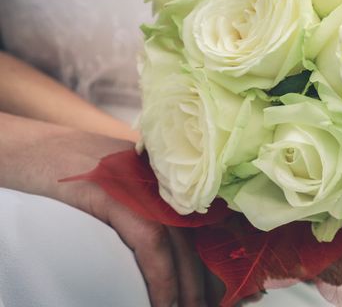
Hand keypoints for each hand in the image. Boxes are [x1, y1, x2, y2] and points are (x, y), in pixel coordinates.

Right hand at [0, 113, 207, 306]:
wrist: (30, 147)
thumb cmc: (70, 169)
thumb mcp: (119, 180)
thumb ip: (145, 201)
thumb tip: (166, 244)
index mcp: (163, 176)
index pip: (200, 221)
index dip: (209, 258)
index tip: (215, 289)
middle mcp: (159, 177)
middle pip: (193, 235)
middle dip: (201, 278)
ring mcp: (139, 183)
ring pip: (178, 242)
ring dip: (186, 285)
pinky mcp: (115, 193)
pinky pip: (149, 241)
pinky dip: (161, 275)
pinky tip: (165, 301)